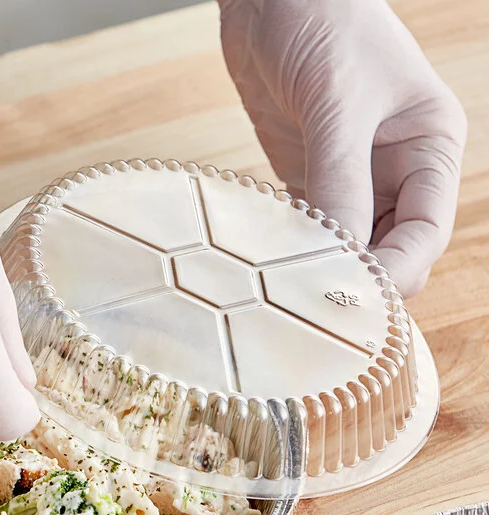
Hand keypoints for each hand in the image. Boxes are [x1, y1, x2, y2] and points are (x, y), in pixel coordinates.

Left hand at [217, 0, 466, 295]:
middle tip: (313, 299)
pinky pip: (309, 228)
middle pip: (389, 249)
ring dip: (323, 267)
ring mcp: (351, 178)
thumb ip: (341, 179)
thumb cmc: (323, 20)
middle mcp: (396, 171)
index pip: (426, 233)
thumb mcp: (339, 101)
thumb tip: (340, 255)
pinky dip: (295, 249)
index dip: (393, 271)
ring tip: (289, 286)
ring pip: (349, 245)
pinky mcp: (309, 178)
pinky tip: (273, 261)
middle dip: (359, 278)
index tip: (350, 295)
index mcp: (429, 149)